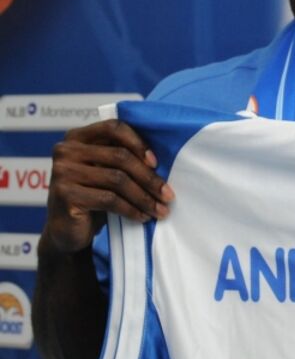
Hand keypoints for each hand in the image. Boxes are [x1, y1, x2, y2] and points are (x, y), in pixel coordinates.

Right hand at [43, 119, 173, 254]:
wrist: (67, 230)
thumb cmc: (92, 196)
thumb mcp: (104, 171)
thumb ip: (120, 158)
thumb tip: (159, 161)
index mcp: (76, 137)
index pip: (113, 128)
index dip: (138, 143)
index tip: (156, 163)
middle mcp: (66, 151)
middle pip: (120, 157)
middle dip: (149, 178)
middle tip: (168, 195)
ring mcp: (63, 172)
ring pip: (117, 180)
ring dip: (144, 197)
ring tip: (160, 210)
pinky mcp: (66, 195)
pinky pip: (109, 199)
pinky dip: (131, 209)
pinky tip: (143, 216)